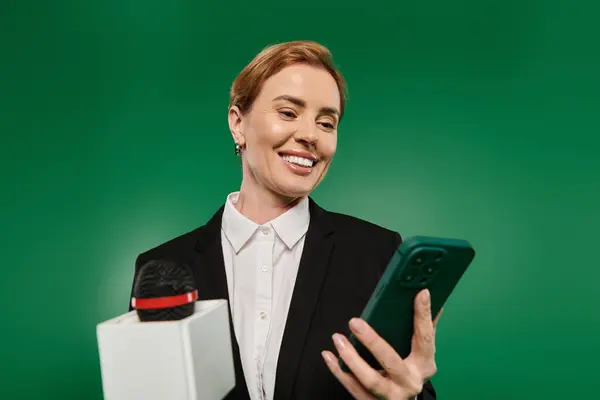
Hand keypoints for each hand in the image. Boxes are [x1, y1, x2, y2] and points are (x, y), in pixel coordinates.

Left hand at [321, 289, 441, 399]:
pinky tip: (329, 355)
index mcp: (424, 364)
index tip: (420, 293)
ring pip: (370, 380)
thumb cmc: (410, 370)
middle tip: (355, 322)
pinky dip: (339, 371)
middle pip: (392, 362)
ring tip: (338, 339)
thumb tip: (425, 295)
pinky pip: (353, 388)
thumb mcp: (421, 353)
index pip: (425, 338)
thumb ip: (422, 327)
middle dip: (372, 342)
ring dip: (351, 359)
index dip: (423, 315)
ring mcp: (392, 394)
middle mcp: (410, 381)